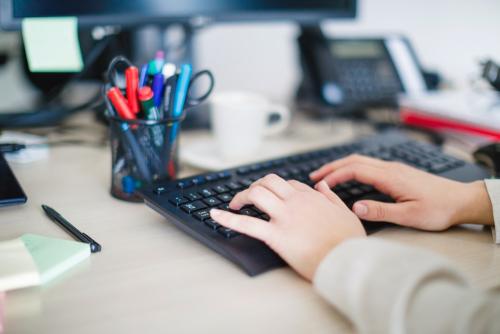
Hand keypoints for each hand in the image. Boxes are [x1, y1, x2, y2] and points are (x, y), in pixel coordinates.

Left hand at [210, 174, 365, 280]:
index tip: (273, 197)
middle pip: (268, 182)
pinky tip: (215, 214)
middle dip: (256, 185)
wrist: (347, 261)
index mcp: (312, 198)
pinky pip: (247, 224)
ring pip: (257, 194)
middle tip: (249, 197)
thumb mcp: (346, 213)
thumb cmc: (348, 242)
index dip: (278, 188)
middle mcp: (295, 202)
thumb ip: (332, 197)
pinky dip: (228, 218)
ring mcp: (284, 217)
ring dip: (241, 196)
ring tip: (234, 204)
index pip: (289, 184)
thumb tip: (322, 185)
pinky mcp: (276, 236)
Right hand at [310, 154, 492, 230]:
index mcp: (390, 176)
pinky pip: (369, 165)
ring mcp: (394, 168)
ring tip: (326, 176)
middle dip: (332, 167)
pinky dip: (352, 168)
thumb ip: (381, 211)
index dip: (334, 175)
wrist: (461, 200)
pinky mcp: (397, 172)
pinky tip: (349, 177)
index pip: (355, 169)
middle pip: (354, 160)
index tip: (320, 184)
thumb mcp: (410, 215)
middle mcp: (390, 168)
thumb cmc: (438, 209)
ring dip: (341, 166)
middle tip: (314, 176)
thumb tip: (355, 208)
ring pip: (361, 160)